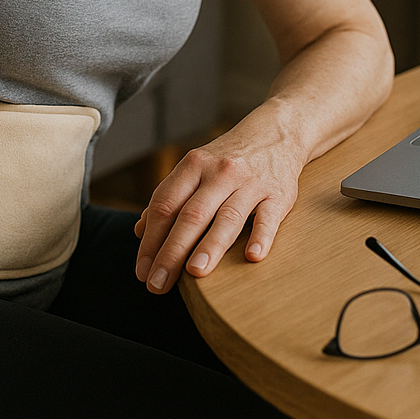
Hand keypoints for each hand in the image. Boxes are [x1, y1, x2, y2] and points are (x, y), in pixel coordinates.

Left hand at [132, 108, 306, 293]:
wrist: (276, 133)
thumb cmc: (228, 160)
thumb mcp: (195, 169)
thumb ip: (169, 198)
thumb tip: (141, 231)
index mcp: (193, 166)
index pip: (165, 204)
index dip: (151, 240)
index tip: (142, 271)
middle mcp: (220, 172)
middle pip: (191, 214)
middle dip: (172, 252)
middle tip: (158, 284)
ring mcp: (250, 182)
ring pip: (227, 217)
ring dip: (210, 245)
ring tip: (195, 273)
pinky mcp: (278, 194)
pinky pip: (269, 216)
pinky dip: (261, 236)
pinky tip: (252, 256)